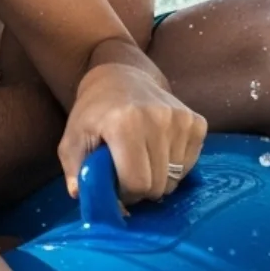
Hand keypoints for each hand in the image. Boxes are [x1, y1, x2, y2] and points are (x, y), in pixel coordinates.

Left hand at [58, 62, 205, 202]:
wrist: (122, 76)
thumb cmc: (95, 112)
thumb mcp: (73, 138)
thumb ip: (74, 169)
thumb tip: (80, 194)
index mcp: (125, 123)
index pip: (137, 183)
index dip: (125, 193)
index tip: (116, 184)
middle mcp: (157, 118)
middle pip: (158, 184)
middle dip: (142, 189)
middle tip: (128, 174)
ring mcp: (181, 119)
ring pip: (176, 178)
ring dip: (159, 178)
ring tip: (142, 160)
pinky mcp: (196, 122)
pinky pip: (189, 164)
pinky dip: (174, 167)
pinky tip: (159, 151)